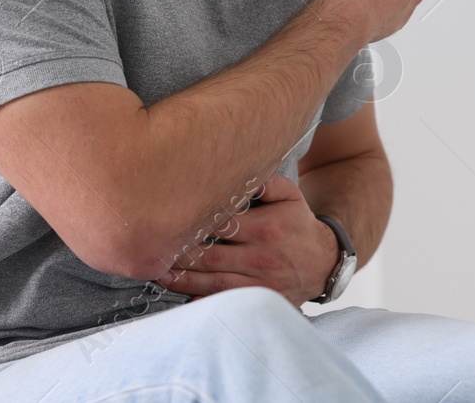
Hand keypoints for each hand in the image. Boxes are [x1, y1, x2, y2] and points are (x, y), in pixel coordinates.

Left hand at [155, 174, 338, 305]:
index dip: (193, 224)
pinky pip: (223, 303)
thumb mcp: (290, 196)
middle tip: (151, 248)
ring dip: (181, 278)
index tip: (169, 220)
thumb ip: (266, 183)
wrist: (323, 263)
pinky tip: (179, 295)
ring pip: (211, 282)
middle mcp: (261, 256)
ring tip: (157, 271)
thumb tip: (239, 172)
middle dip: (179, 253)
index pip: (220, 225)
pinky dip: (199, 301)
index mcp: (266, 227)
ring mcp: (258, 283)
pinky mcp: (257, 300)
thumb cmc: (298, 225)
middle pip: (209, 256)